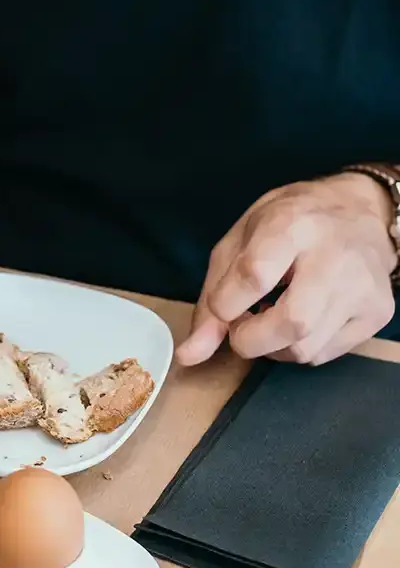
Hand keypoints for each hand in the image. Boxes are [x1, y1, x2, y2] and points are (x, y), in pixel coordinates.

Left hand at [176, 174, 396, 366]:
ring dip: (272, 347)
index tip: (222, 307)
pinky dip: (298, 347)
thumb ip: (212, 297)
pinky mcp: (377, 313)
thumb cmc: (291, 224)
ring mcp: (363, 288)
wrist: (361, 212)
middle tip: (241, 328)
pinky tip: (300, 318)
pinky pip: (323, 355)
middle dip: (250, 340)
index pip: (254, 274)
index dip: (225, 304)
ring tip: (272, 316)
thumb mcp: (240, 242)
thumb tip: (190, 355)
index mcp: (293, 224)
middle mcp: (336, 255)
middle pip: (291, 323)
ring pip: (304, 349)